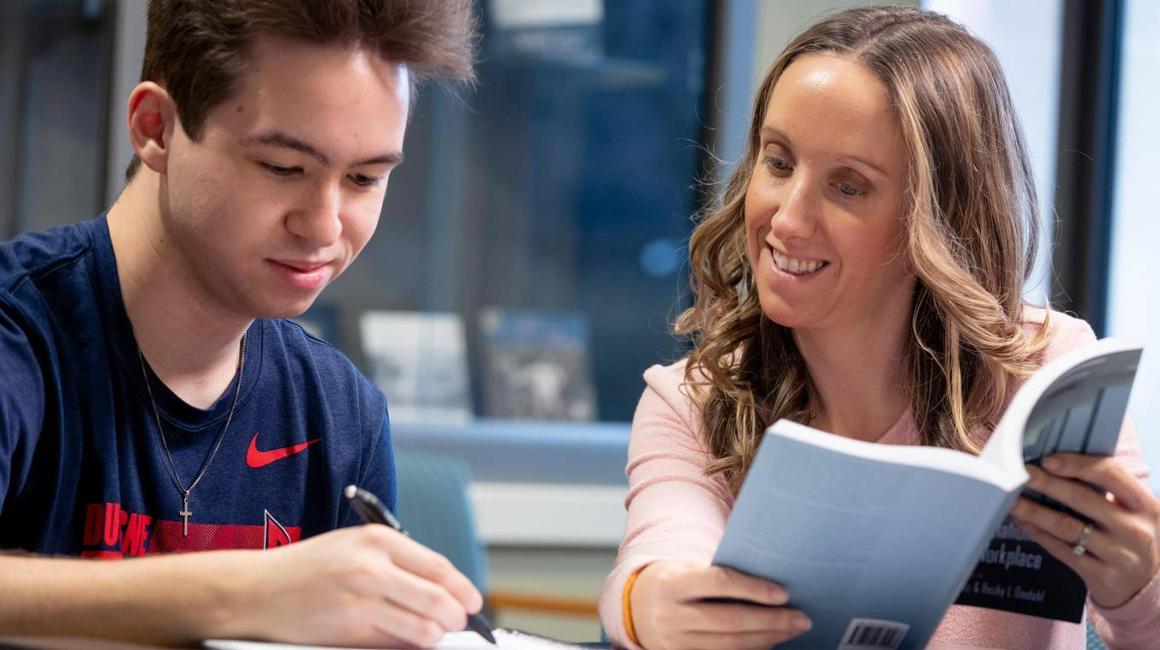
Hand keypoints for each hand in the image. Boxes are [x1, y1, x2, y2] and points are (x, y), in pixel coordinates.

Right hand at [237, 524, 482, 647]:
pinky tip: (404, 641)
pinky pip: (395, 645)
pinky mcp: (349, 631)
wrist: (256, 590)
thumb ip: (398, 563)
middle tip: (457, 624)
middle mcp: (372, 567)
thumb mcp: (355, 547)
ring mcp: (361, 600)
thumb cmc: (308, 568)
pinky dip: (407, 645)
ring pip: (424, 628)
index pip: (440, 567)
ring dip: (435, 636)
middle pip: (439, 600)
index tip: (474, 602)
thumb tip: (443, 590)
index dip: (464, 589)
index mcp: (378, 540)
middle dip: (456, 618)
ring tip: (432, 635)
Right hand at [630, 560, 810, 649]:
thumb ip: (719, 576)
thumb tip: (770, 583)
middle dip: (771, 620)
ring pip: (730, 645)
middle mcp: (669, 616)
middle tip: (801, 617)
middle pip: (729, 621)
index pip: (718, 582)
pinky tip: (769, 642)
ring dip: (767, 638)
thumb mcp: (688, 569)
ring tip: (792, 629)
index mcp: (672, 583)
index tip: (783, 593)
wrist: (636, 608)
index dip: (753, 589)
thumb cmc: (674, 583)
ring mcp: (673, 643)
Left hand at [1010, 454, 1159, 607]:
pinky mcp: (1101, 576)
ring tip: (1013, 500)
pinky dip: (1039, 534)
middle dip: (1047, 483)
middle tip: (1020, 474)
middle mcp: (1135, 530)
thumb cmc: (1129, 536)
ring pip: (1067, 527)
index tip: (1047, 460)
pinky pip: (1062, 550)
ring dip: (1035, 511)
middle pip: (1083, 499)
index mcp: (1144, 505)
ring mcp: (1119, 555)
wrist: (1145, 587)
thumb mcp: (1132, 512)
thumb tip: (1056, 463)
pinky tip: (1024, 523)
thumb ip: (1106, 489)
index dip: (1077, 464)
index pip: (1111, 474)